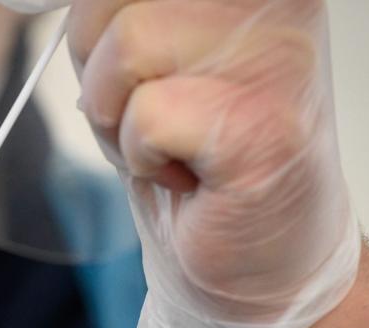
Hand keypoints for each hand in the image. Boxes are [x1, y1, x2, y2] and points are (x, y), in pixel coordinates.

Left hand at [67, 0, 361, 327]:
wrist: (259, 261)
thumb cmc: (197, 154)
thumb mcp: (143, 52)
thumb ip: (114, 7)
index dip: (94, 13)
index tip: (116, 58)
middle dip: (97, 63)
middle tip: (149, 108)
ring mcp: (275, 57)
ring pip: (126, 45)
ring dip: (118, 115)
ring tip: (168, 143)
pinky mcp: (259, 126)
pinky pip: (143, 115)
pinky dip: (139, 157)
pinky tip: (188, 175)